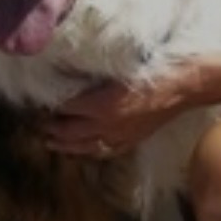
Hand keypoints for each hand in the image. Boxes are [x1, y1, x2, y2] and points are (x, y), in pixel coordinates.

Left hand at [40, 71, 188, 158]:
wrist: (184, 86)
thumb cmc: (153, 70)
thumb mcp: (118, 68)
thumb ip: (92, 76)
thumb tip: (68, 75)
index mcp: (100, 104)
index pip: (65, 108)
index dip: (50, 107)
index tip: (38, 103)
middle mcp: (106, 125)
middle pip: (69, 132)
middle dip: (51, 130)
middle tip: (37, 125)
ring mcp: (119, 136)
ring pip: (83, 147)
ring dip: (64, 145)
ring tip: (50, 143)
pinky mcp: (131, 140)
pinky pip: (104, 152)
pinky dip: (89, 152)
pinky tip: (84, 150)